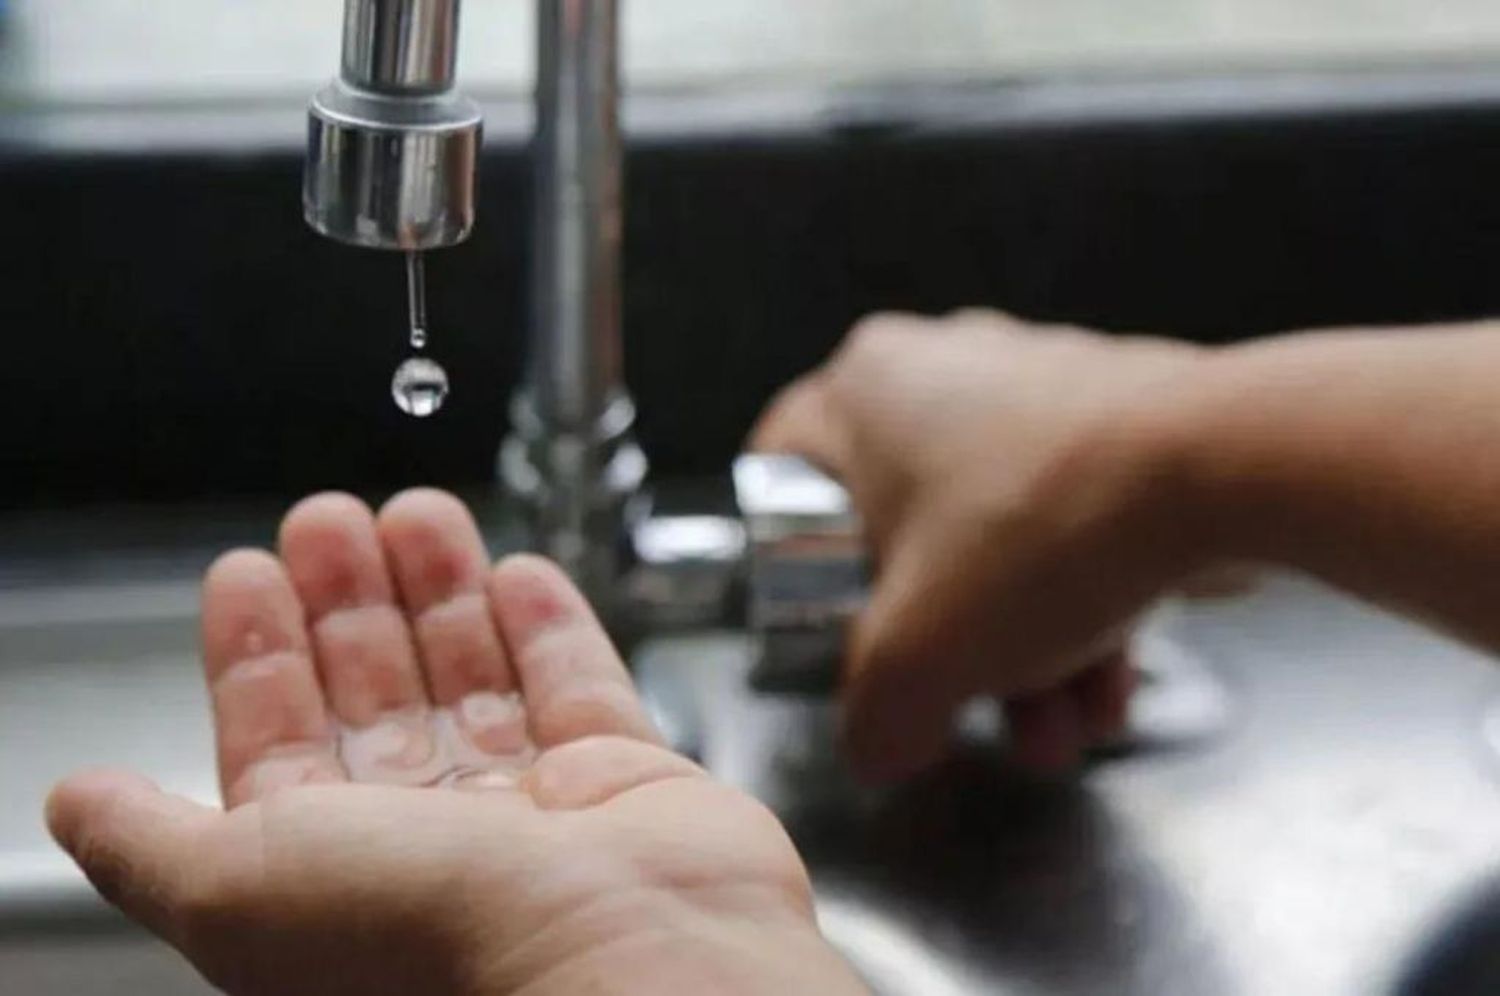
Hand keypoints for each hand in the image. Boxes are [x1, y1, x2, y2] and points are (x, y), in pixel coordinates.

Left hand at [47, 491, 865, 995]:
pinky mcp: (626, 780)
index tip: (249, 571)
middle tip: (330, 518)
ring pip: (475, 677)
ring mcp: (535, 810)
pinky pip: (578, 685)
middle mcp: (433, 844)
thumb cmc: (430, 940)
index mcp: (332, 876)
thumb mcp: (233, 887)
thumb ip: (149, 842)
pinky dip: (547, 626)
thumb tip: (78, 803)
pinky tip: (518, 573)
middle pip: (377, 695)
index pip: (278, 741)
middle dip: (347, 601)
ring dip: (440, 591)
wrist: (619, 962)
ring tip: (416, 511)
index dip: (258, 652)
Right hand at [753, 311, 1205, 780]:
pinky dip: (1085, 604)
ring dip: (1027, 650)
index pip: (784, 471)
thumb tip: (880, 744)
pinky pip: (1072, 523)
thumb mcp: (917, 658)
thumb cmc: (1043, 526)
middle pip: (907, 535)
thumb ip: (874, 717)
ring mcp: (1037, 385)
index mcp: (866, 389)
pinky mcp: (1117, 416)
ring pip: (998, 540)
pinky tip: (1110, 683)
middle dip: (952, 648)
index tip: (824, 613)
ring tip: (1063, 724)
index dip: (795, 559)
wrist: (1225, 471)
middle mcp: (947, 367)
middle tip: (975, 707)